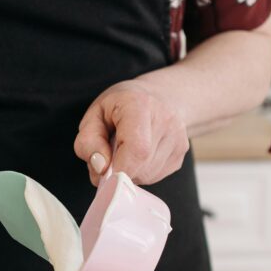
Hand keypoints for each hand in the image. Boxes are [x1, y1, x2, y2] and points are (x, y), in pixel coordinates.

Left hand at [73, 79, 188, 186]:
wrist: (159, 95)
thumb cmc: (122, 105)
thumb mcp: (94, 114)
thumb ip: (89, 141)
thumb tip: (100, 167)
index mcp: (139, 104)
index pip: (137, 150)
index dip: (119, 169)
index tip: (105, 171)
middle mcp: (165, 119)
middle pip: (141, 166)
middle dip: (119, 169)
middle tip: (111, 153)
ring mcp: (177, 137)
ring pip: (148, 175)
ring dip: (131, 171)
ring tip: (126, 149)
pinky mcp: (182, 152)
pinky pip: (156, 176)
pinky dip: (142, 171)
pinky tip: (140, 153)